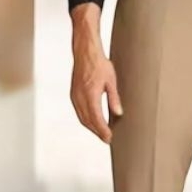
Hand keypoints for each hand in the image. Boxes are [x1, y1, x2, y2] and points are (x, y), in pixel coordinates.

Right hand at [70, 3, 122, 143]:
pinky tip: (93, 123)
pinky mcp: (73, 94)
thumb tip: (118, 113)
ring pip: (82, 118)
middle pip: (88, 121)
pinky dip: (86, 120)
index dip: (103, 130)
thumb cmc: (98, 62)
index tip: (109, 138)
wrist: (85, 51)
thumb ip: (114, 98)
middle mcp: (80, 97)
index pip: (96, 118)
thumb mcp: (111, 80)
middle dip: (97, 132)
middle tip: (107, 139)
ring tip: (101, 134)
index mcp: (90, 94)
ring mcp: (75, 96)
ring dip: (91, 128)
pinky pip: (79, 112)